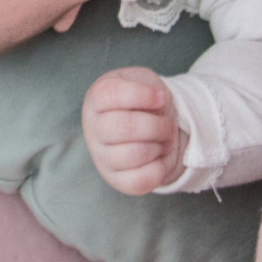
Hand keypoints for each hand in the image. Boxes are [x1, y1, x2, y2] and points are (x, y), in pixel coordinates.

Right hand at [82, 66, 188, 194]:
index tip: (161, 97)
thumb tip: (153, 110)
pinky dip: (159, 169)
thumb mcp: (144, 80)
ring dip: (160, 145)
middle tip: (168, 124)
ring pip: (134, 155)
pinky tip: (159, 157)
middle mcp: (93, 129)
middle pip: (124, 127)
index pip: (111, 95)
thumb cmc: (145, 100)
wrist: (154, 123)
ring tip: (164, 139)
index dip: (141, 95)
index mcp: (96, 99)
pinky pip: (139, 181)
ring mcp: (102, 157)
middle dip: (156, 125)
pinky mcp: (116, 180)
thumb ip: (146, 87)